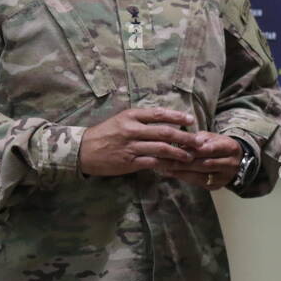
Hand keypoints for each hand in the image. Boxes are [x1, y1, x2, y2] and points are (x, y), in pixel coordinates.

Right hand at [78, 107, 199, 175]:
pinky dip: (165, 164)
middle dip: (185, 137)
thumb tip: (166, 120)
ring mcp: (130, 147)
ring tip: (190, 156)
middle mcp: (132, 130)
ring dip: (179, 153)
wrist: (82, 150)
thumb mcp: (121, 120)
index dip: (177, 116)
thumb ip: (141, 119)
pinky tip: (175, 166)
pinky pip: (152, 163)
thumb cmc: (105, 133)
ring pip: (161, 149)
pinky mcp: (129, 162)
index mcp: (131, 116)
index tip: (191, 119)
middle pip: (165, 132)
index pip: (158, 114)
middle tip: (198, 142)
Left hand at [156, 132, 244, 189]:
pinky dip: (183, 177)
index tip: (175, 147)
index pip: (210, 149)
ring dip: (180, 172)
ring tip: (162, 167)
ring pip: (200, 175)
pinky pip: (198, 183)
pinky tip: (170, 173)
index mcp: (230, 147)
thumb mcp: (213, 137)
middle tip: (162, 159)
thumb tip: (182, 143)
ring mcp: (224, 177)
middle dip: (182, 162)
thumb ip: (199, 139)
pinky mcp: (216, 186)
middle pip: (204, 164)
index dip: (193, 149)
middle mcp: (230, 164)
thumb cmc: (220, 146)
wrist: (237, 162)